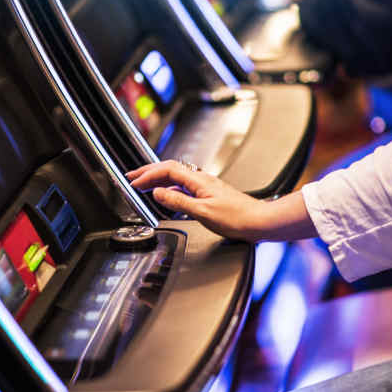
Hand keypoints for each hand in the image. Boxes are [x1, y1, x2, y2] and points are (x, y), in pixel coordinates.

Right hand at [127, 160, 271, 240]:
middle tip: (132, 177)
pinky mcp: (209, 194)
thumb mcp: (202, 213)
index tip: (134, 182)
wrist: (259, 221)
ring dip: (158, 179)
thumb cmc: (237, 218)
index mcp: (199, 180)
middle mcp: (202, 179)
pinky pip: (184, 186)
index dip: (148, 174)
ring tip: (144, 185)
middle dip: (149, 171)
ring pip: (177, 177)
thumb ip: (178, 202)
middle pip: (170, 169)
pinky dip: (170, 189)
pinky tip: (167, 197)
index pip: (167, 170)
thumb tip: (158, 193)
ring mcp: (206, 186)